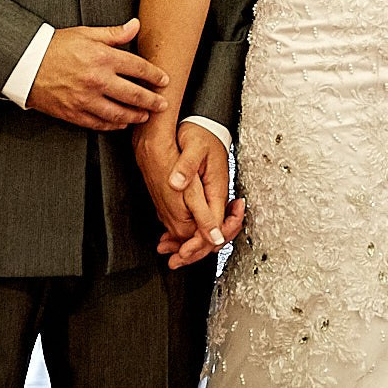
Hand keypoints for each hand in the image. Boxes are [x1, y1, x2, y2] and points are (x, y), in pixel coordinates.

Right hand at [25, 20, 169, 130]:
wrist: (26, 64)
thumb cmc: (54, 47)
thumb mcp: (86, 33)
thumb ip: (114, 33)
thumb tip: (135, 25)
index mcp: (103, 58)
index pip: (138, 68)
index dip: (155, 75)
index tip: (163, 80)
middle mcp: (97, 80)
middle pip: (134, 94)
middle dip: (152, 101)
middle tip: (162, 104)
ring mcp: (86, 99)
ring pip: (119, 113)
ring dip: (136, 116)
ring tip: (145, 116)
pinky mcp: (74, 113)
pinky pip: (99, 123)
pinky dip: (113, 125)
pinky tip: (121, 123)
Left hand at [138, 121, 244, 270]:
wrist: (204, 126)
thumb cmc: (202, 134)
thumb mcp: (193, 147)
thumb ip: (186, 166)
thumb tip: (177, 183)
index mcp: (216, 188)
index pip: (215, 224)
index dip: (200, 241)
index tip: (185, 252)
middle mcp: (215, 196)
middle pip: (212, 234)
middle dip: (195, 251)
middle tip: (176, 261)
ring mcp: (209, 198)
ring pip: (205, 231)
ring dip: (190, 246)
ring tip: (172, 256)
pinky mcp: (201, 197)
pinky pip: (198, 222)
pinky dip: (186, 235)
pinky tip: (171, 239)